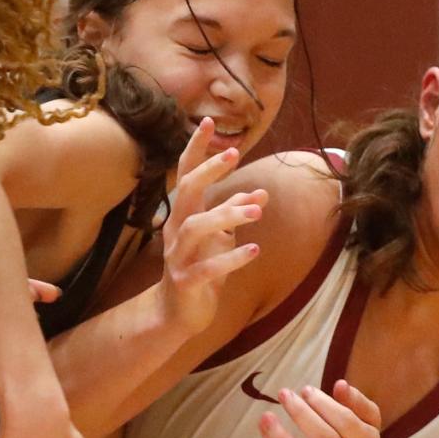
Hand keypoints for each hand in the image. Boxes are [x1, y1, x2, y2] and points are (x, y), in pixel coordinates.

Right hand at [159, 116, 267, 335]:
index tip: (208, 123)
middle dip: (208, 170)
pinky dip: (232, 258)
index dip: (195, 148)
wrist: (179, 314)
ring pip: (196, 227)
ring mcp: (178, 256)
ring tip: (257, 211)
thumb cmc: (202, 269)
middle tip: (233, 154)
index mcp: (184, 215)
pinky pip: (207, 268)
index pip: (186, 174)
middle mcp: (176, 230)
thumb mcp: (221, 239)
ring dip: (227, 215)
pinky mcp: (186, 282)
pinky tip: (255, 249)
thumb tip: (262, 192)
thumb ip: (236, 214)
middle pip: (185, 191)